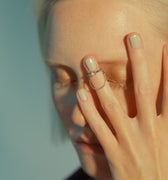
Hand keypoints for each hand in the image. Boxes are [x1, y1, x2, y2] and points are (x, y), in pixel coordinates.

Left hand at [76, 32, 167, 179]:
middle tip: (131, 37)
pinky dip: (88, 110)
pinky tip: (79, 94)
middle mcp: (149, 130)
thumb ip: (164, 118)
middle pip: (143, 90)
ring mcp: (131, 142)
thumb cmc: (161, 167)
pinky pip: (98, 128)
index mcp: (166, 127)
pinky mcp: (114, 155)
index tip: (162, 45)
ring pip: (113, 106)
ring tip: (89, 61)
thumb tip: (163, 99)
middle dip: (138, 62)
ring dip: (100, 82)